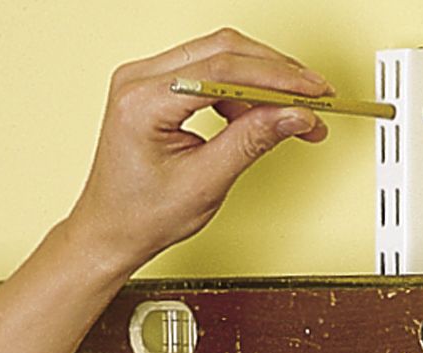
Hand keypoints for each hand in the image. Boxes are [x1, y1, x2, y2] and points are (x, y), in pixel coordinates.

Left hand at [66, 28, 331, 274]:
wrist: (108, 232)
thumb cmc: (139, 216)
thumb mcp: (205, 183)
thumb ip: (252, 141)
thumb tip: (295, 114)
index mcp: (141, 102)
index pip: (223, 69)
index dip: (278, 77)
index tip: (314, 92)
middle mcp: (137, 80)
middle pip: (223, 50)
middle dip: (276, 74)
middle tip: (314, 99)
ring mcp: (142, 79)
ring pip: (219, 55)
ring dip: (261, 80)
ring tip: (290, 114)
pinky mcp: (153, 87)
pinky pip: (206, 71)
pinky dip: (239, 88)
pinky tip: (259, 114)